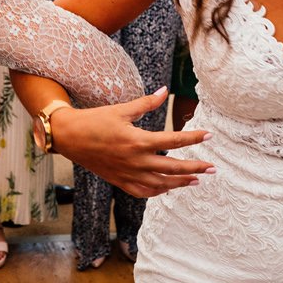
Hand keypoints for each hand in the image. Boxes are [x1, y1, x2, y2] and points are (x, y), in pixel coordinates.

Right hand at [49, 88, 215, 197]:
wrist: (69, 137)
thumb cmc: (95, 120)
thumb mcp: (122, 109)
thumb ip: (146, 103)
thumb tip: (164, 90)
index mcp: (138, 140)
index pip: (174, 140)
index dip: (193, 138)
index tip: (209, 136)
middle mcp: (136, 161)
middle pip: (173, 167)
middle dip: (195, 168)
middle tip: (213, 168)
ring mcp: (128, 174)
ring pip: (161, 184)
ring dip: (180, 182)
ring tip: (196, 181)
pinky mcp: (120, 181)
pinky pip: (144, 192)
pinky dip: (158, 191)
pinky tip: (168, 187)